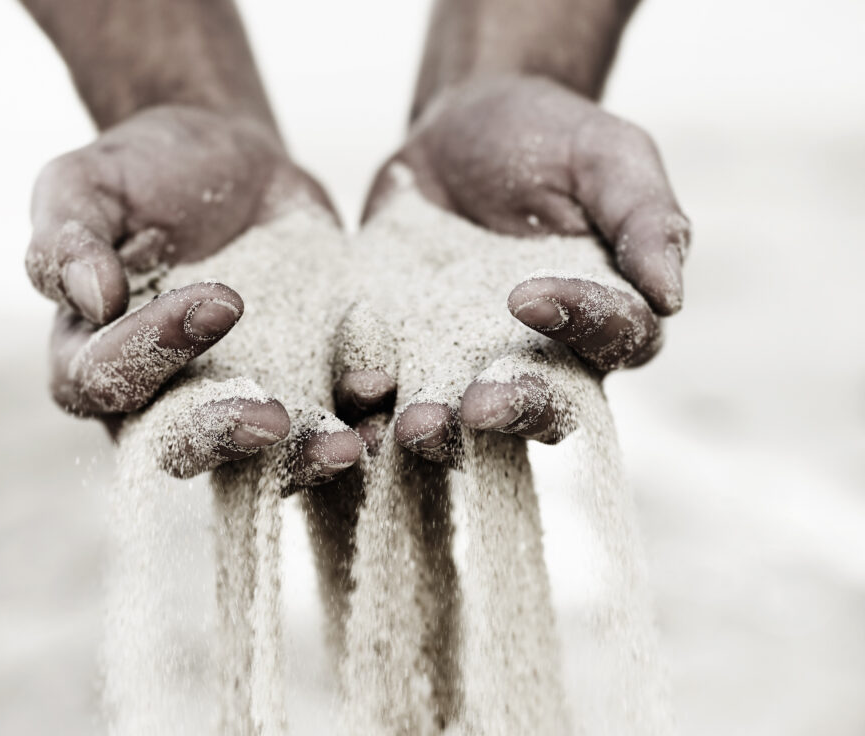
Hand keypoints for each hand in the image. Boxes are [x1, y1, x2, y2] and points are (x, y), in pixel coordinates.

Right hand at [27, 106, 347, 479]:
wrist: (224, 156)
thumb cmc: (140, 171)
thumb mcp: (85, 184)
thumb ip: (67, 239)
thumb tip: (90, 300)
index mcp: (91, 356)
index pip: (107, 380)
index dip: (155, 353)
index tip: (221, 300)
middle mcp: (157, 400)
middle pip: (178, 446)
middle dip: (225, 437)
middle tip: (273, 420)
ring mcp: (231, 402)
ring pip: (257, 458)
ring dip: (302, 460)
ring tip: (349, 446)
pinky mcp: (296, 387)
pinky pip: (321, 422)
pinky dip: (353, 423)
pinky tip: (385, 414)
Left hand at [362, 75, 689, 454]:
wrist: (459, 127)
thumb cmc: (552, 137)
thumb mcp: (608, 156)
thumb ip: (645, 218)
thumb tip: (671, 295)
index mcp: (608, 313)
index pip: (614, 338)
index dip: (580, 325)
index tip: (530, 295)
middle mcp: (545, 356)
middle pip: (542, 405)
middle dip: (509, 412)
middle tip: (475, 407)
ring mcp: (472, 362)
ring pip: (464, 418)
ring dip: (439, 431)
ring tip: (409, 426)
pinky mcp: (408, 353)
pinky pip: (394, 390)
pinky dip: (374, 402)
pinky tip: (354, 399)